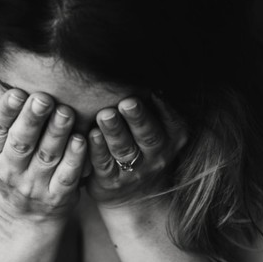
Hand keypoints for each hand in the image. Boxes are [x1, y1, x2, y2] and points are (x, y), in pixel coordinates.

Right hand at [0, 75, 85, 222]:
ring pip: (46, 157)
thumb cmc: (7, 165)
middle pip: (21, 142)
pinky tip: (82, 140)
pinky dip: (74, 159)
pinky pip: (67, 176)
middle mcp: (10, 170)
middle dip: (32, 119)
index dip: (5, 111)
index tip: (17, 92)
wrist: (26, 215)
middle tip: (44, 98)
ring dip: (57, 134)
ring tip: (66, 112)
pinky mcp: (58, 196)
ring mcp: (35, 185)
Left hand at [87, 94, 187, 208]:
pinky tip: (88, 135)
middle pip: (148, 135)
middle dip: (137, 118)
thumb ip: (156, 106)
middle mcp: (158, 155)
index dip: (161, 107)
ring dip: (114, 132)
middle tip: (127, 102)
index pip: (170, 120)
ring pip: (124, 150)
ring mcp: (135, 171)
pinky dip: (96, 149)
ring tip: (105, 115)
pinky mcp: (111, 181)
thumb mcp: (162, 130)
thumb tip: (147, 65)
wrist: (138, 196)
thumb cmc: (146, 149)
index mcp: (173, 137)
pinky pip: (103, 164)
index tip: (153, 90)